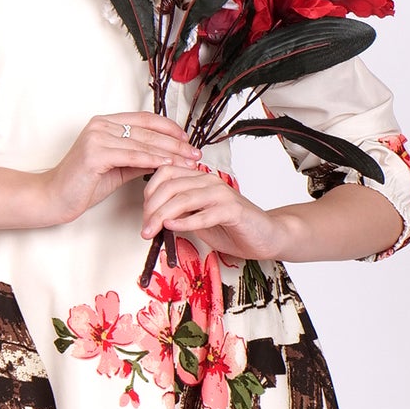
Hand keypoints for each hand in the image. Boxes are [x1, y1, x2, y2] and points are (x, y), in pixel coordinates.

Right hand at [37, 112, 200, 226]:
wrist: (53, 198)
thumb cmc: (81, 185)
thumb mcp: (116, 168)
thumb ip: (138, 159)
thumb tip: (163, 158)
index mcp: (105, 123)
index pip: (145, 119)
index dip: (169, 128)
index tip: (187, 140)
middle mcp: (101, 124)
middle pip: (147, 131)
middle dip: (175, 143)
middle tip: (195, 153)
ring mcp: (97, 136)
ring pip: (142, 144)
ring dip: (169, 153)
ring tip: (188, 161)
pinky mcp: (95, 153)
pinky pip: (132, 156)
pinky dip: (152, 161)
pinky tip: (169, 166)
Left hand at [139, 158, 286, 261]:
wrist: (266, 235)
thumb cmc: (232, 227)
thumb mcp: (198, 220)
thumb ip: (178, 214)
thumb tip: (153, 218)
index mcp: (199, 179)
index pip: (166, 173)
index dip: (149, 191)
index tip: (142, 212)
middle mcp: (209, 182)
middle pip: (171, 186)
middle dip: (151, 208)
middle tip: (144, 227)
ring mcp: (222, 194)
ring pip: (184, 198)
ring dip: (163, 216)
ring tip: (151, 229)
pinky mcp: (233, 210)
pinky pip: (204, 214)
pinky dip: (185, 221)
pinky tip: (172, 227)